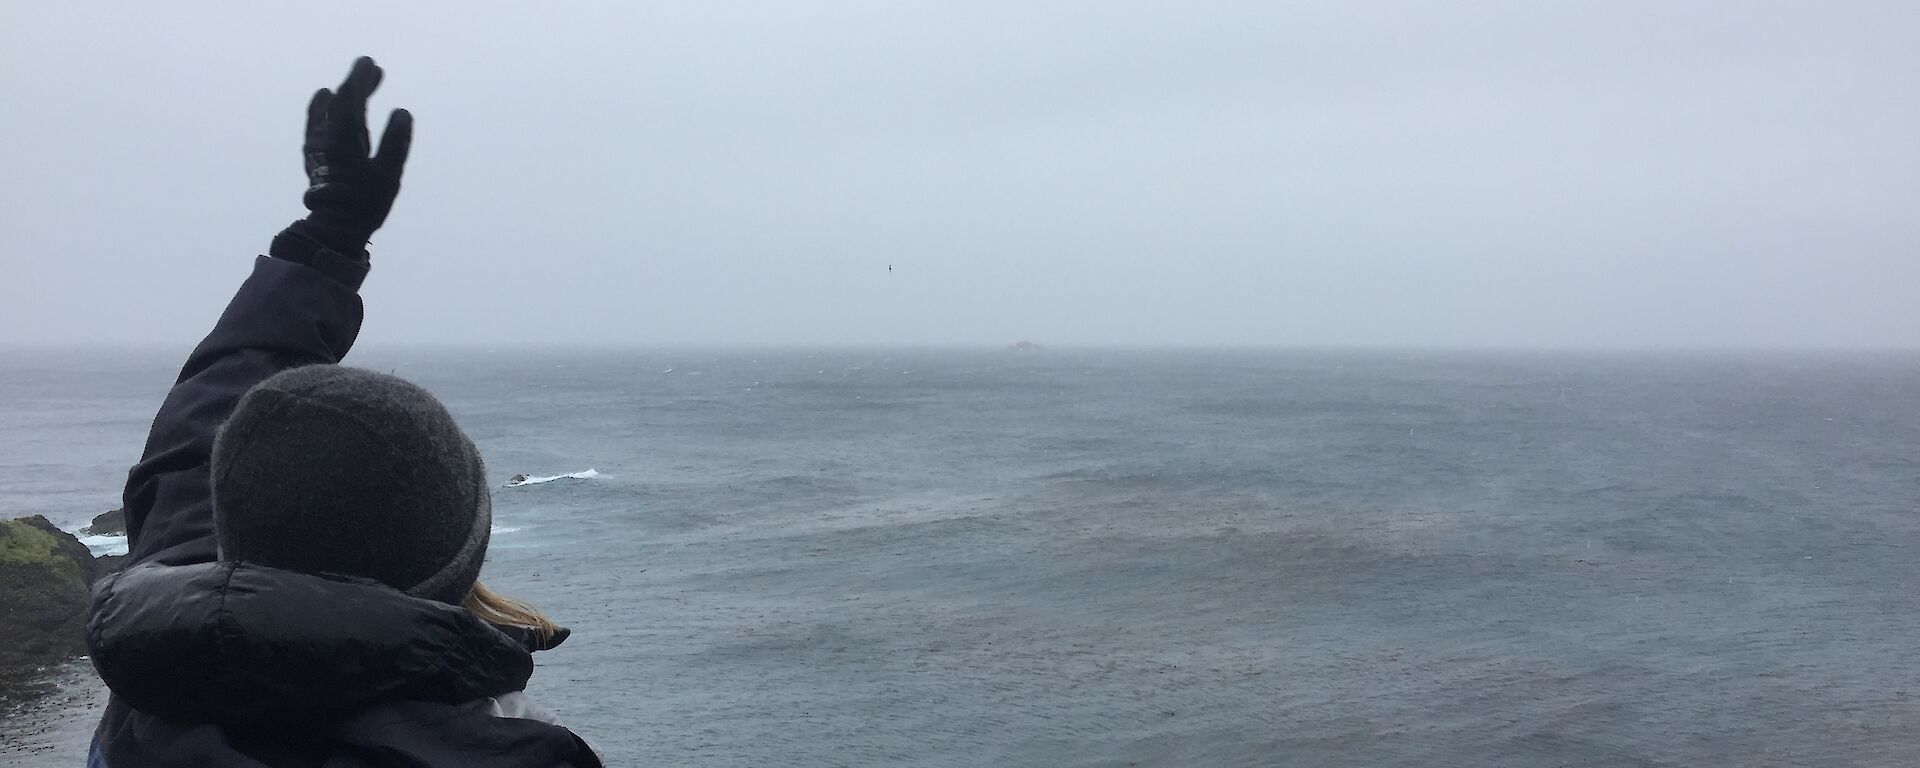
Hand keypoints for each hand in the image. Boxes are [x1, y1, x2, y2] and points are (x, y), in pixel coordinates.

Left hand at [299, 56, 411, 251]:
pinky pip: (315, 123)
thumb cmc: (364, 204)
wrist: (333, 229)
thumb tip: (402, 112)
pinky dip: (320, 108)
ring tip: (351, 83)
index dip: (361, 79)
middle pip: (339, 101)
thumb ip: (395, 141)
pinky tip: (322, 101)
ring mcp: (319, 147)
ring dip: (340, 94)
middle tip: (371, 68)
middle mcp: (328, 137)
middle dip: (355, 83)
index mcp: (346, 137)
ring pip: (326, 112)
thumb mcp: (387, 174)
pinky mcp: (314, 157)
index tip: (372, 64)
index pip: (352, 99)